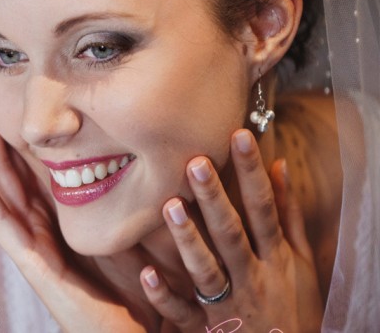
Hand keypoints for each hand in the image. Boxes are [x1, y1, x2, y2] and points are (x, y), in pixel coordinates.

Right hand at [0, 78, 146, 331]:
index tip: (12, 89)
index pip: (31, 166)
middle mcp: (39, 228)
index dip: (18, 129)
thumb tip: (141, 150)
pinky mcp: (33, 263)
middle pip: (9, 167)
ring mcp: (31, 245)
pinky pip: (2, 218)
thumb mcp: (134, 230)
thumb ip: (128, 199)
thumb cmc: (138, 292)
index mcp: (60, 219)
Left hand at [139, 129, 322, 331]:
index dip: (252, 172)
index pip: (264, 208)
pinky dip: (165, 295)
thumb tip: (280, 165)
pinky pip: (183, 312)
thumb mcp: (300, 262)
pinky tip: (148, 274)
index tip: (239, 135)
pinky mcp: (208, 328)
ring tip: (170, 206)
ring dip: (189, 239)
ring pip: (207, 269)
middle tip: (194, 161)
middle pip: (232, 232)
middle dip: (215, 197)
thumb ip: (288, 215)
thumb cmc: (293, 304)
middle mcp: (253, 277)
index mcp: (275, 258)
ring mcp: (230, 304)